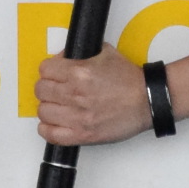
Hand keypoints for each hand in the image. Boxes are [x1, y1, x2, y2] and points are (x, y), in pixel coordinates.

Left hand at [35, 45, 151, 146]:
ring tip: (58, 107)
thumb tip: (62, 57)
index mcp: (79, 72)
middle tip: (56, 90)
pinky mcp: (83, 135)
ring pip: (43, 112)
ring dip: (49, 108)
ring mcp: (78, 117)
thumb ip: (80, 53)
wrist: (148, 100)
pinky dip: (48, 129)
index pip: (45, 69)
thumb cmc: (129, 80)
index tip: (54, 74)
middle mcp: (76, 94)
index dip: (49, 70)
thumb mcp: (105, 53)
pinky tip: (54, 123)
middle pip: (41, 90)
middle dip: (48, 88)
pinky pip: (51, 135)